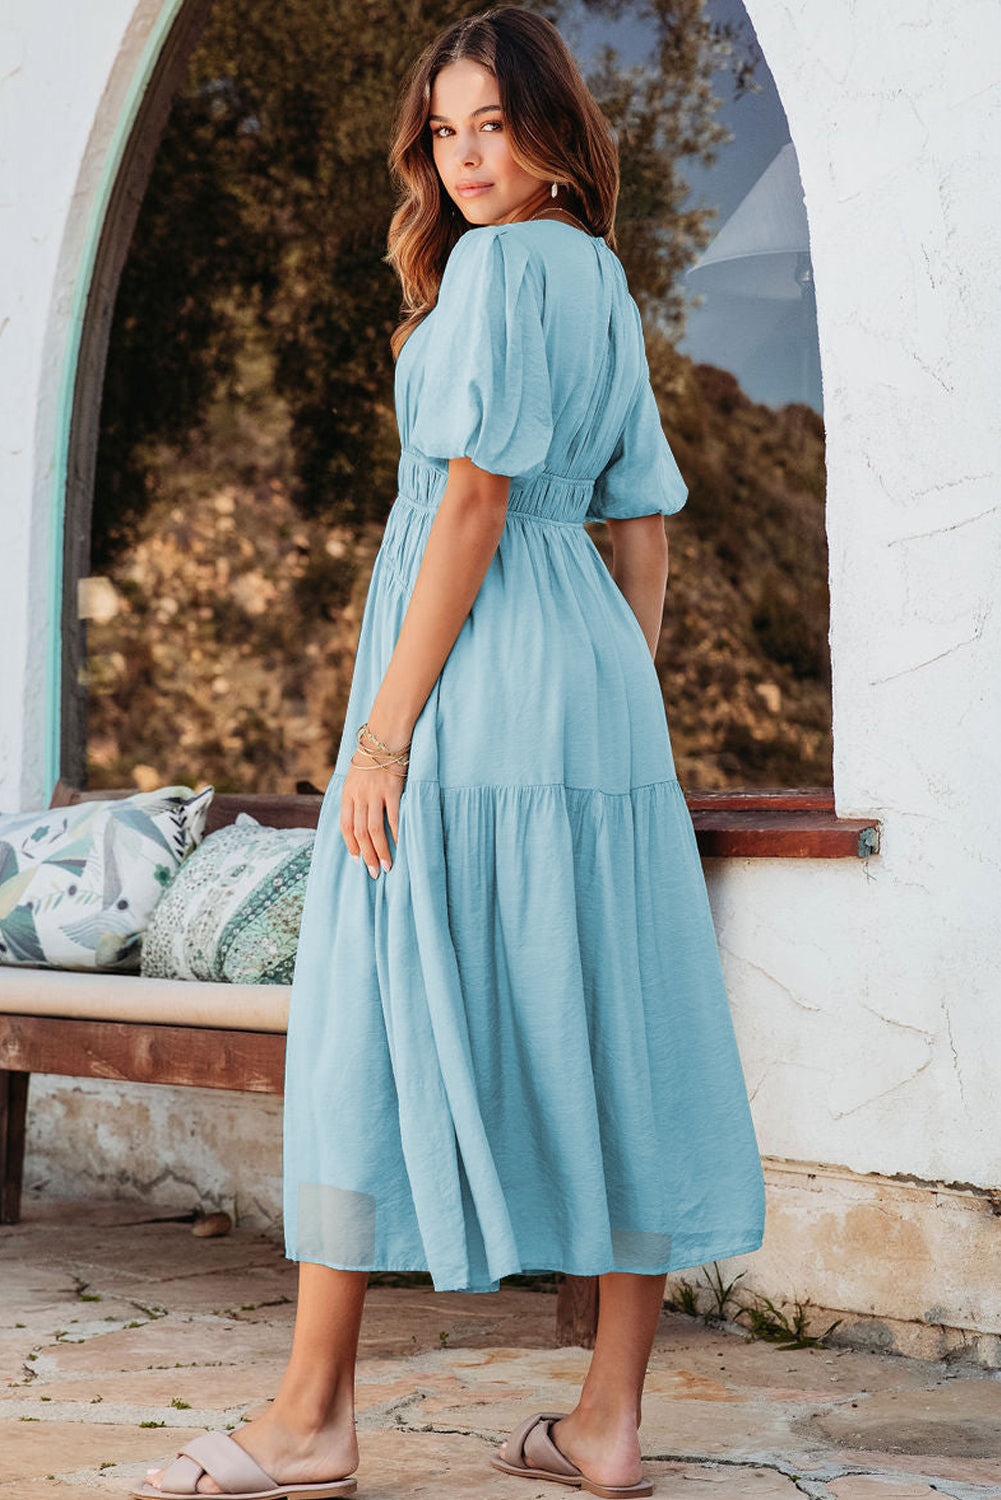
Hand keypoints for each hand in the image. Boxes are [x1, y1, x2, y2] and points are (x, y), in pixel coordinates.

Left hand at [340, 758, 403, 876]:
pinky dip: (395, 833)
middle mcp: (358, 795)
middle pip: (359, 832)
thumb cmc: (372, 758)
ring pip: (374, 829)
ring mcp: (375, 793)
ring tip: (388, 866)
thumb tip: (358, 820)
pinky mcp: (392, 789)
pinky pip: (393, 816)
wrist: (384, 736)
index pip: (345, 826)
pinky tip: (399, 845)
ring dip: (380, 850)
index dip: (350, 845)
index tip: (357, 861)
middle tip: (374, 872)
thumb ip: (355, 797)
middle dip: (366, 855)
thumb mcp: (355, 777)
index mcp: (347, 793)